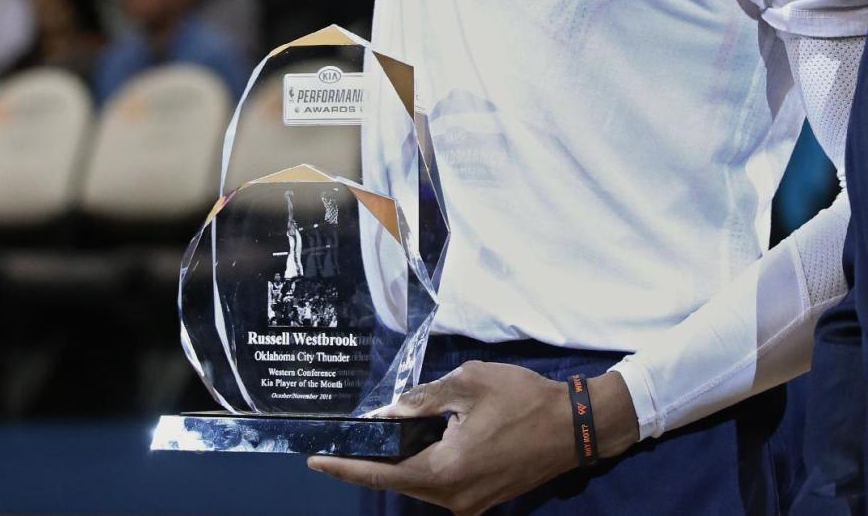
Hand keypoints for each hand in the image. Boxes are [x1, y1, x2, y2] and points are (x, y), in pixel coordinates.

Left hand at [307, 363, 638, 515]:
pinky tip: (418, 440)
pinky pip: (442, 484)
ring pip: (422, 485)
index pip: (383, 474)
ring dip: (400, 462)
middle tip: (343, 442)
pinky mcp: (485, 498)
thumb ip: (423, 400)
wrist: (573, 427)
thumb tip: (388, 413)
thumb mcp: (468, 385)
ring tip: (376, 438)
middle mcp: (454, 499)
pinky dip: (424, 464)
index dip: (347, 468)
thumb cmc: (520, 400)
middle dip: (371, 462)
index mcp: (445, 472)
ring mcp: (471, 503)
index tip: (316, 461)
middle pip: (401, 482)